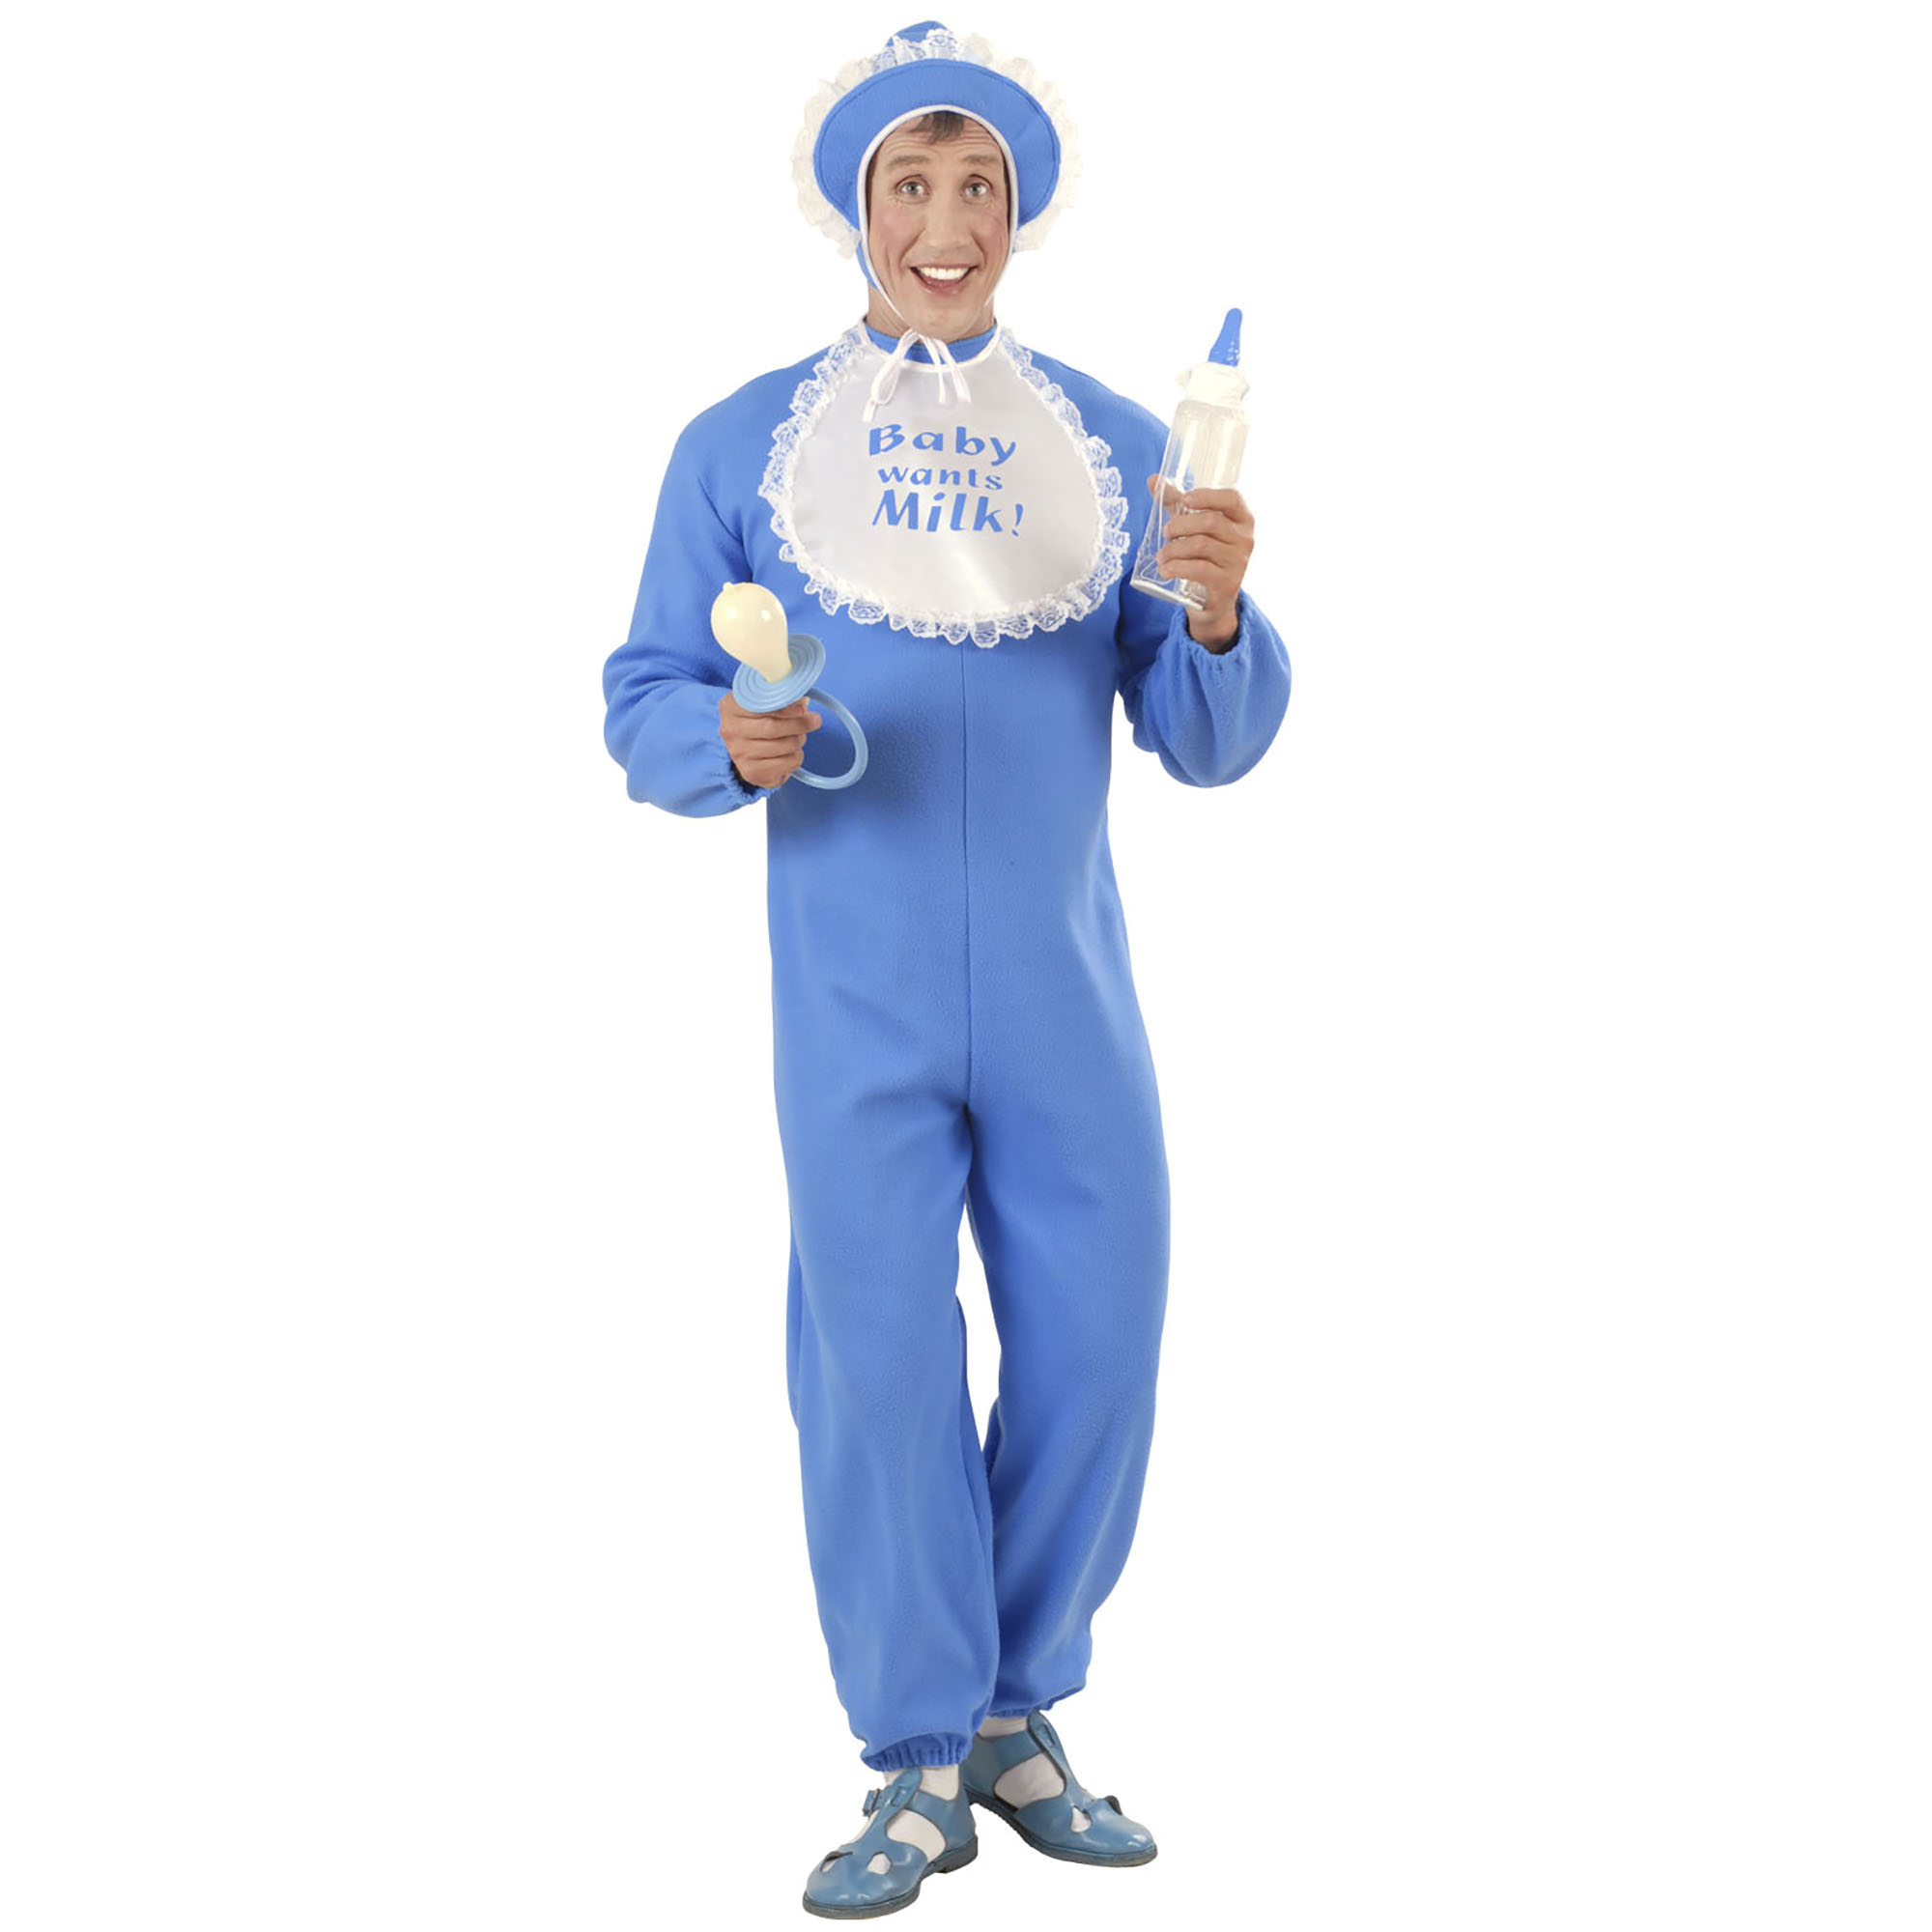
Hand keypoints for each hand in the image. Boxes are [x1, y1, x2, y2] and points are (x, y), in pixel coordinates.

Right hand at [719, 691, 820, 788]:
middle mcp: (730, 731)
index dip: (785, 707)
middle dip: (800, 723)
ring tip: (798, 736)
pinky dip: (797, 756)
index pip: (760, 705)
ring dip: (800, 740)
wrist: (747, 752)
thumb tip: (803, 702)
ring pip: (785, 745)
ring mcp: (739, 754)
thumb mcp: (762, 703)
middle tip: (814, 720)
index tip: (802, 708)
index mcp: (730, 707)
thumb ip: (778, 698)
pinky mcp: (753, 773)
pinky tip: (791, 752)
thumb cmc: (758, 721)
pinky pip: (789, 762)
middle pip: (772, 728)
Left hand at [1148, 475, 1254, 650]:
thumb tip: (1153, 480)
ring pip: (1200, 545)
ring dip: (1173, 549)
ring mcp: (1238, 562)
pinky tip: (1164, 570)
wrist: (1214, 600)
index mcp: (1242, 519)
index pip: (1232, 498)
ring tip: (1161, 556)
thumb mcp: (1194, 527)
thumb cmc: (1205, 555)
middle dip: (1180, 525)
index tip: (1185, 499)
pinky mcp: (1226, 583)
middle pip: (1209, 521)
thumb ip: (1177, 503)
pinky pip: (1199, 569)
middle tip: (1166, 533)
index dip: (1207, 496)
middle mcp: (1245, 539)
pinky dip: (1176, 568)